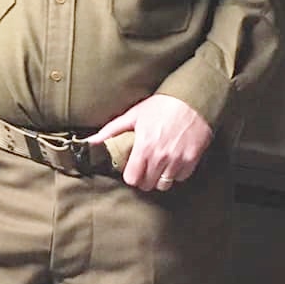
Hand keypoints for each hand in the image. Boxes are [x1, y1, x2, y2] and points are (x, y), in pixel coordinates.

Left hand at [89, 95, 213, 192]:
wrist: (193, 99)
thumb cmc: (162, 105)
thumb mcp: (134, 115)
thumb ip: (112, 131)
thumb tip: (91, 141)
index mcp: (144, 147)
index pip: (132, 179)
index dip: (131, 175)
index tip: (132, 169)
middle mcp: (161, 156)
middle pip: (148, 185)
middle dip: (144, 178)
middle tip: (145, 167)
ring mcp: (178, 159)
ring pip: (164, 184)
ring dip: (160, 178)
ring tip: (159, 166)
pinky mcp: (192, 159)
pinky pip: (181, 177)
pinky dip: (176, 173)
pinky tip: (173, 161)